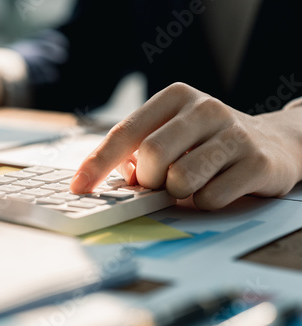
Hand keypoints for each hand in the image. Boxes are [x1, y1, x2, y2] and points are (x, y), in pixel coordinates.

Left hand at [70, 82, 301, 209]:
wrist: (273, 142)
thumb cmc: (207, 141)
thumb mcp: (173, 133)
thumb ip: (140, 150)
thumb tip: (114, 178)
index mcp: (175, 97)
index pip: (125, 132)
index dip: (97, 162)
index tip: (78, 187)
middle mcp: (205, 109)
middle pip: (151, 156)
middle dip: (147, 180)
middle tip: (159, 182)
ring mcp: (234, 133)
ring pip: (180, 180)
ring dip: (177, 193)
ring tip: (192, 182)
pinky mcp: (256, 162)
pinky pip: (209, 198)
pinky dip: (203, 202)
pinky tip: (216, 187)